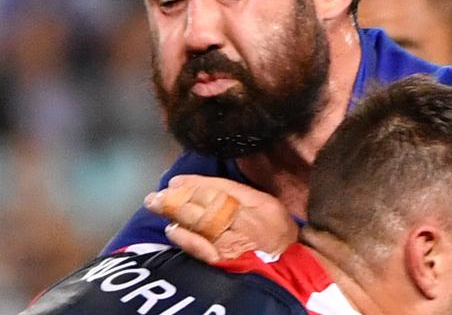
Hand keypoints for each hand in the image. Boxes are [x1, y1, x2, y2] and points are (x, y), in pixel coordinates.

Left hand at [144, 175, 298, 262]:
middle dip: (179, 196)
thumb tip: (212, 188)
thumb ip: (244, 196)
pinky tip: (171, 230)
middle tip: (156, 194)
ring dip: (175, 213)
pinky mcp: (226, 260)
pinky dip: (185, 238)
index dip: (196, 183)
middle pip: (206, 203)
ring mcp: (233, 241)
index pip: (221, 189)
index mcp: (259, 204)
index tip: (177, 181)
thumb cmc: (282, 237)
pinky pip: (201, 247)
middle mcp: (245, 219)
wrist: (295, 271)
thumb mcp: (271, 208)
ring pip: (200, 222)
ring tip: (156, 205)